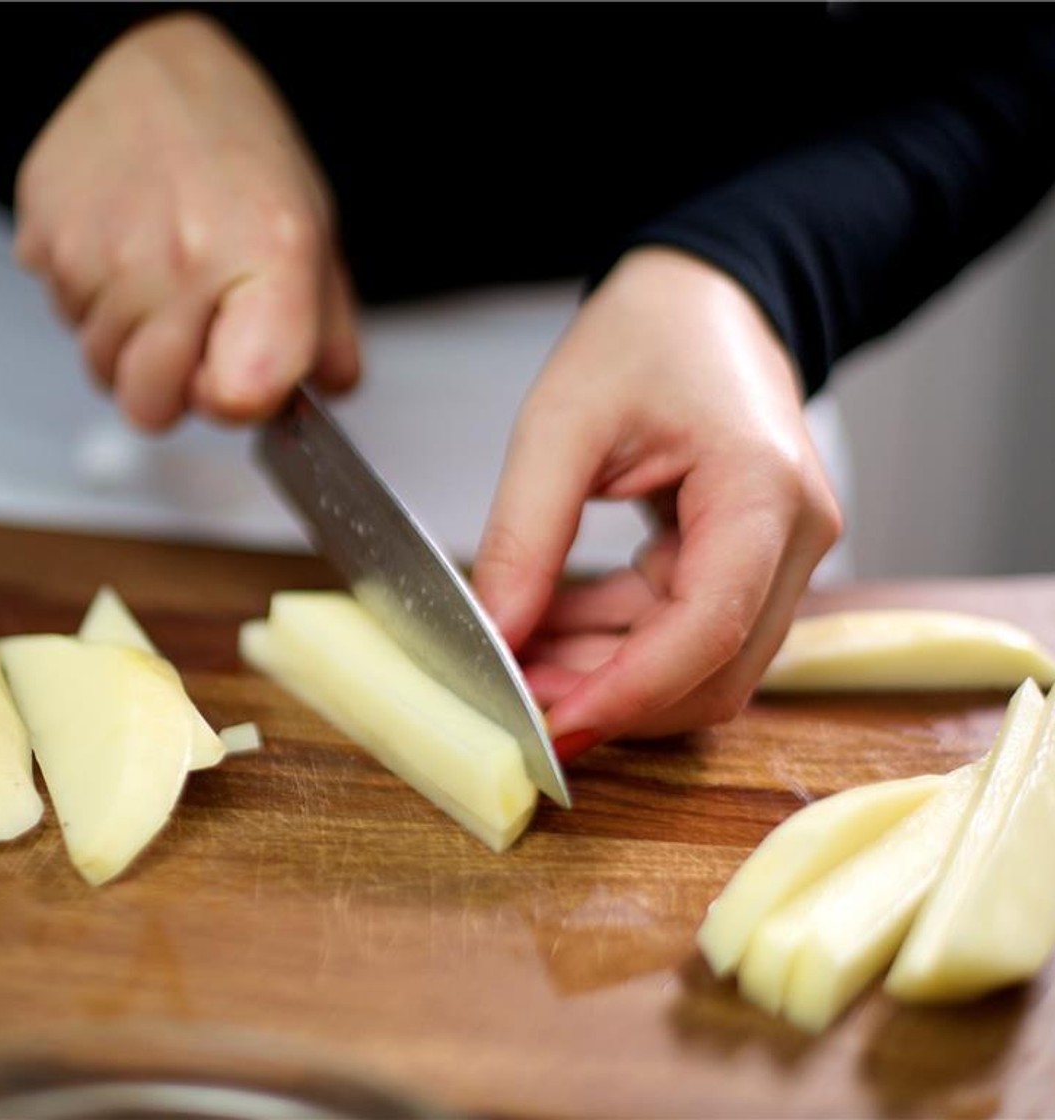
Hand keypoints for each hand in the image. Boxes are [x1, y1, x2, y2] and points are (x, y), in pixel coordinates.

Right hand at [13, 13, 358, 431]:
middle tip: (194, 328)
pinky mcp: (43, 238)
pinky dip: (89, 301)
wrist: (156, 66)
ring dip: (129, 344)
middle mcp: (178, 259)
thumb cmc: (240, 154)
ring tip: (157, 276)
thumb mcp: (313, 236)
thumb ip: (325, 336)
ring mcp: (100, 253)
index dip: (236, 403)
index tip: (238, 373)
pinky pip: (63, 317)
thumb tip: (323, 397)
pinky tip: (121, 249)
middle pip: (149, 407)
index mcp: (266, 257)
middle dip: (172, 387)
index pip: (236, 400)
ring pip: (101, 368)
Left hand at [472, 248, 842, 758]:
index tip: (550, 730)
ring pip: (701, 665)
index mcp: (761, 490)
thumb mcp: (561, 425)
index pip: (706, 630)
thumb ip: (524, 537)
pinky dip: (618, 644)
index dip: (627, 695)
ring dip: (609, 679)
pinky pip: (687, 631)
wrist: (707, 299)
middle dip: (613, 699)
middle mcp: (794, 537)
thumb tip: (494, 637)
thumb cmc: (645, 337)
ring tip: (520, 669)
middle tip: (517, 703)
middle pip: (714, 670)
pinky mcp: (750, 563)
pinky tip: (550, 635)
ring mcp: (780, 555)